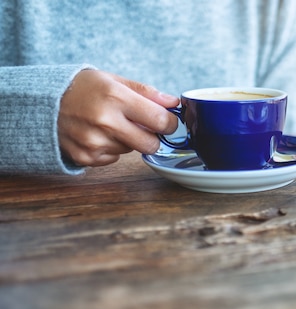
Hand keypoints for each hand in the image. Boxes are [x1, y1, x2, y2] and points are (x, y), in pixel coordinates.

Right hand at [58, 70, 179, 166]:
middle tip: (141, 125)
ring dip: (127, 140)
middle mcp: (105, 121)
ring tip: (108, 124)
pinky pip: (114, 159)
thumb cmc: (81, 88)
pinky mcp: (86, 157)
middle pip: (151, 144)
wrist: (39, 102)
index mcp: (115, 97)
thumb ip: (147, 92)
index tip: (168, 121)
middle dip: (152, 136)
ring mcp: (94, 142)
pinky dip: (111, 149)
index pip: (160, 120)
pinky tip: (96, 134)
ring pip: (131, 150)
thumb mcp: (113, 80)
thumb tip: (174, 103)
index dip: (169, 123)